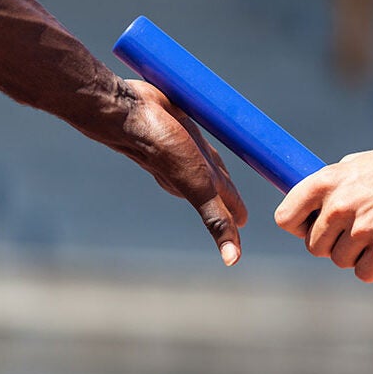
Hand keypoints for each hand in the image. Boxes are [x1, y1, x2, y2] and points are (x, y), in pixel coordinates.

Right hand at [95, 79, 247, 265]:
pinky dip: (203, 142)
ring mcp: (183, 146)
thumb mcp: (197, 187)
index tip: (244, 223)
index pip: (224, 204)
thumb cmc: (160, 149)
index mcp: (201, 185)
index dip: (235, 212)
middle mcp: (192, 168)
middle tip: (238, 208)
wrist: (128, 112)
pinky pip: (198, 134)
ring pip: (208, 161)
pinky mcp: (177, 122)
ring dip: (216, 170)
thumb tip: (233, 260)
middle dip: (229, 196)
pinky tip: (196, 138)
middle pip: (219, 184)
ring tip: (222, 178)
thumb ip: (216, 219)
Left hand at [275, 142, 372, 281]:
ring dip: (352, 258)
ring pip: (339, 261)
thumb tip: (313, 204)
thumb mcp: (359, 164)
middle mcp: (339, 206)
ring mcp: (362, 229)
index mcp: (328, 181)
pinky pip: (363, 273)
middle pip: (314, 246)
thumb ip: (335, 184)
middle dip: (329, 245)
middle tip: (349, 236)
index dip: (296, 227)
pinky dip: (371, 269)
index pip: (286, 217)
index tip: (309, 227)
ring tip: (371, 241)